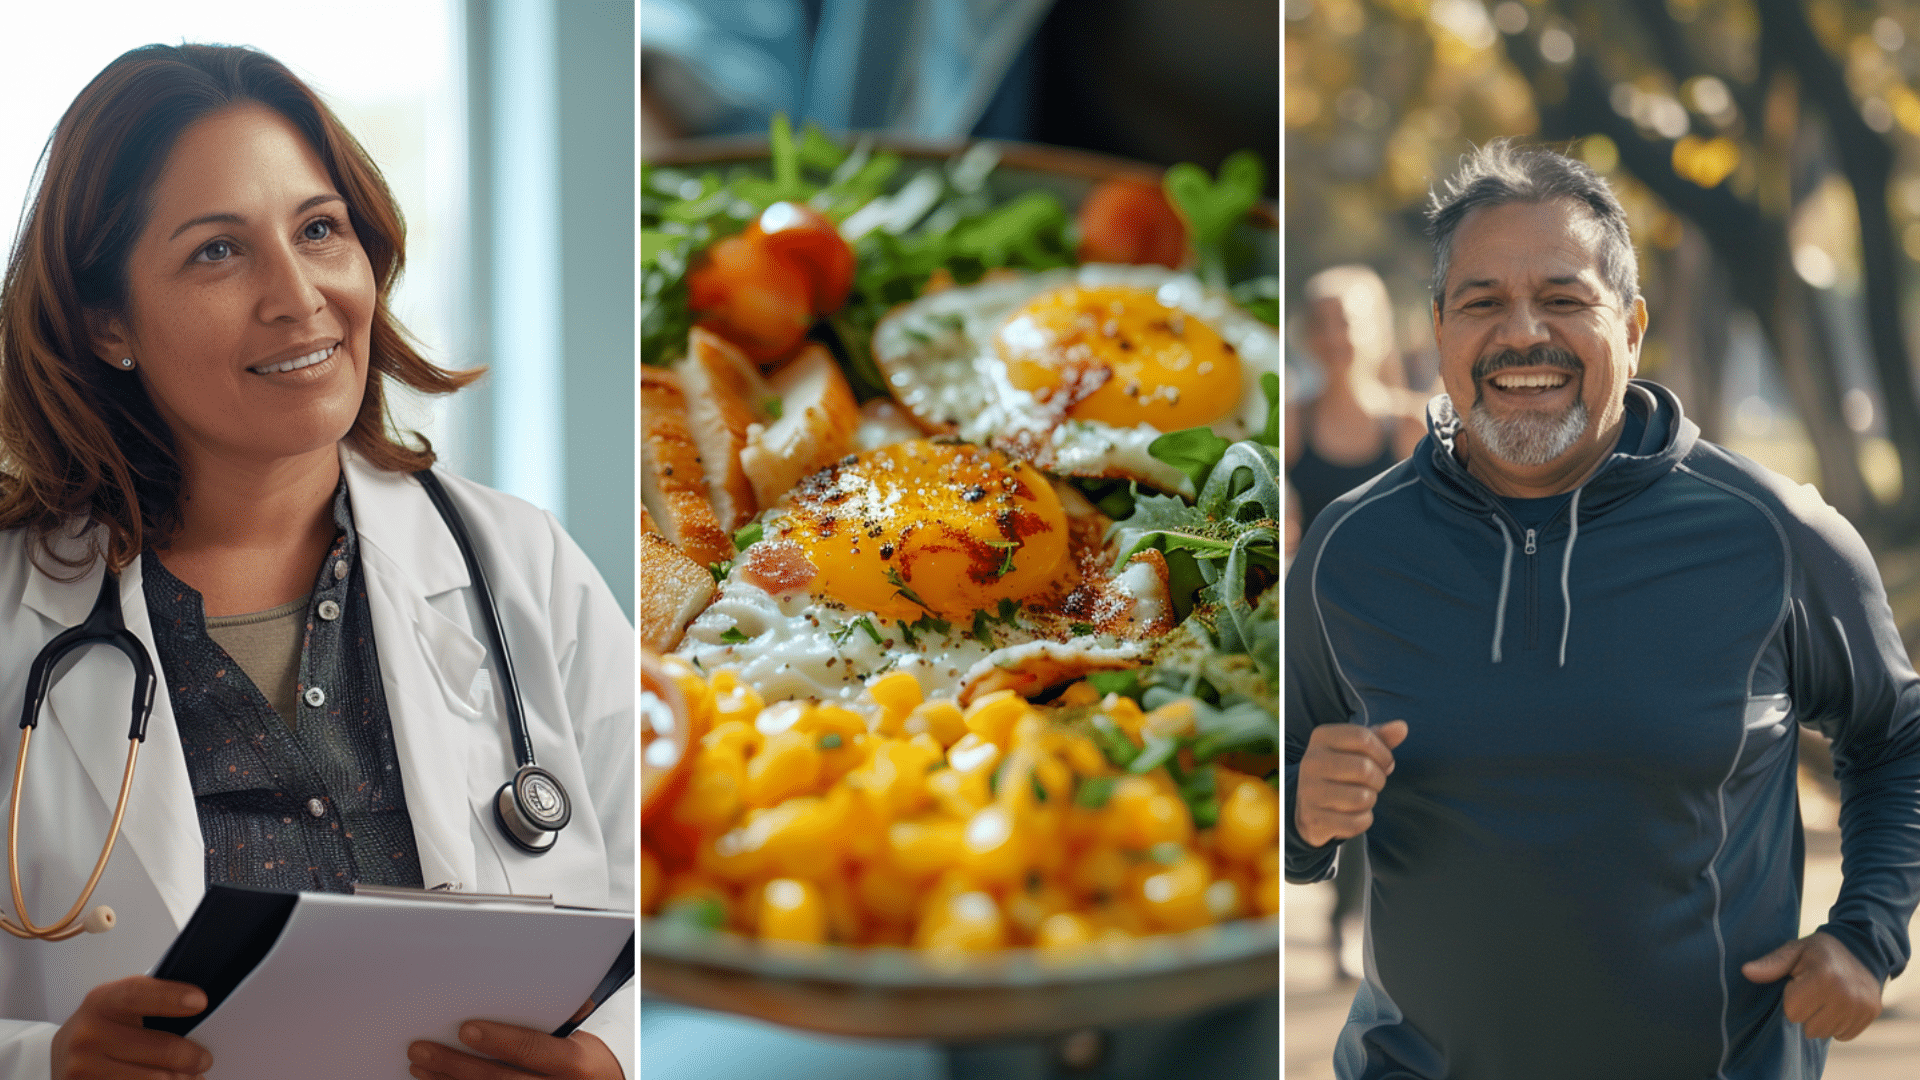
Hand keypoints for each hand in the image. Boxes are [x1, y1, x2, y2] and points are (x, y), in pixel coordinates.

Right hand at [51, 975, 211, 1079]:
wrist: (62, 1056)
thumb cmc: (103, 1027)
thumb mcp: (117, 1006)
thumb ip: (149, 1002)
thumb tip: (197, 1008)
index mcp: (99, 1002)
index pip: (137, 994)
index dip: (170, 997)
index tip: (201, 1002)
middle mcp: (87, 1035)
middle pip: (160, 1048)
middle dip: (191, 1057)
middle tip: (204, 1060)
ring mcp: (82, 1069)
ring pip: (154, 1079)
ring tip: (191, 1077)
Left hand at [408, 1022, 620, 1078]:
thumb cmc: (590, 1059)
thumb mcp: (587, 1035)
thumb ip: (566, 1011)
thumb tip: (548, 976)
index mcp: (576, 1064)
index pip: (533, 1050)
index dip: (499, 1041)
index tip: (466, 1029)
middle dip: (456, 1065)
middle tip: (421, 1049)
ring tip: (420, 1065)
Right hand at [1294, 720, 1407, 847]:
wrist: (1309, 806)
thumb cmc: (1340, 771)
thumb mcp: (1356, 750)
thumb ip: (1380, 738)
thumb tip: (1402, 727)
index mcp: (1321, 737)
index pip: (1363, 737)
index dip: (1383, 753)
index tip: (1384, 763)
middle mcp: (1311, 761)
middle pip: (1364, 768)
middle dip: (1379, 780)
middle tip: (1372, 784)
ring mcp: (1309, 791)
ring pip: (1362, 798)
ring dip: (1370, 801)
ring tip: (1360, 798)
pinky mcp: (1313, 818)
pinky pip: (1355, 823)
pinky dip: (1363, 821)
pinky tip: (1352, 814)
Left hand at [1741, 931, 1883, 1039]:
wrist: (1862, 949)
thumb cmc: (1819, 952)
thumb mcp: (1794, 951)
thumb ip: (1771, 964)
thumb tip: (1746, 972)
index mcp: (1823, 976)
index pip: (1792, 1012)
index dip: (1791, 997)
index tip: (1799, 982)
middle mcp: (1845, 994)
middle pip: (1809, 1027)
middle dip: (1806, 1011)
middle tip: (1813, 991)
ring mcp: (1861, 1006)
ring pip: (1826, 1033)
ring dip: (1821, 1020)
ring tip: (1825, 998)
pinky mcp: (1872, 1013)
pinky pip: (1843, 1035)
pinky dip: (1838, 1025)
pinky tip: (1839, 1005)